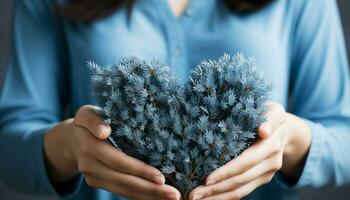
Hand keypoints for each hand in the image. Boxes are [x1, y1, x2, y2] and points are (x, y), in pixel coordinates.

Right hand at [44, 105, 180, 199]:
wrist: (72, 139)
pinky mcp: (99, 183)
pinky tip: (156, 198)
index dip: (140, 170)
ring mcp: (93, 178)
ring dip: (148, 196)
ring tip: (171, 197)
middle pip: (124, 181)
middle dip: (150, 189)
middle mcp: (90, 166)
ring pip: (124, 190)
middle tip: (174, 194)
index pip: (119, 162)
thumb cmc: (87, 122)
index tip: (161, 177)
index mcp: (90, 148)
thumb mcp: (87, 114)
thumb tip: (105, 131)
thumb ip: (94, 120)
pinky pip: (121, 191)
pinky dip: (139, 196)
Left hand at [189, 102, 310, 199]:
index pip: (246, 162)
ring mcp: (267, 173)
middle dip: (216, 188)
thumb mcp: (273, 110)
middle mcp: (271, 162)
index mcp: (271, 145)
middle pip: (240, 180)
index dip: (227, 171)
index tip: (207, 179)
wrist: (286, 130)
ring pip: (241, 190)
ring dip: (217, 197)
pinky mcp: (261, 179)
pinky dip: (225, 197)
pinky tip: (208, 198)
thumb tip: (263, 130)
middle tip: (192, 194)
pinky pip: (242, 191)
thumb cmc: (270, 114)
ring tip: (195, 198)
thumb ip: (269, 118)